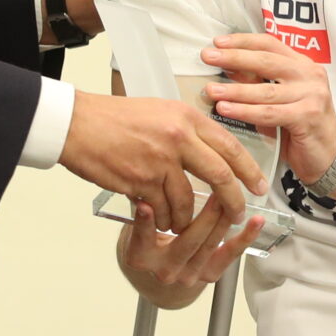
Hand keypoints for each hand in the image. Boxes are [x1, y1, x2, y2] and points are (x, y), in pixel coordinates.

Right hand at [60, 89, 266, 235]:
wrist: (77, 124)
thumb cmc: (113, 118)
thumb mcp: (160, 112)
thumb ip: (187, 131)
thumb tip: (211, 153)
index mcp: (186, 117)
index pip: (230, 145)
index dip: (248, 170)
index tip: (258, 185)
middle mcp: (178, 137)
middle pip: (220, 176)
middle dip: (233, 201)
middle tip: (238, 213)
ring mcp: (160, 161)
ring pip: (189, 201)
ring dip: (188, 219)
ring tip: (183, 224)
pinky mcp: (140, 181)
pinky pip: (161, 210)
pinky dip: (162, 220)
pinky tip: (159, 220)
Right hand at [114, 190, 266, 308]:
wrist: (162, 268)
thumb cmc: (151, 238)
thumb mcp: (140, 220)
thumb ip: (145, 202)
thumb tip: (148, 178)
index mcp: (141, 256)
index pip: (142, 237)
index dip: (145, 222)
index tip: (144, 205)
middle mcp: (164, 269)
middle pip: (187, 241)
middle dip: (205, 216)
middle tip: (216, 193)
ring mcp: (188, 274)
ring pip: (210, 245)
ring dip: (225, 221)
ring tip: (235, 202)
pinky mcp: (209, 275)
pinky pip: (230, 254)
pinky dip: (245, 237)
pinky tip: (255, 223)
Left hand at [199, 33, 335, 184]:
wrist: (328, 157)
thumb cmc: (301, 127)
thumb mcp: (280, 99)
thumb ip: (258, 83)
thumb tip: (227, 68)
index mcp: (303, 65)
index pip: (270, 44)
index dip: (243, 41)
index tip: (218, 42)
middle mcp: (310, 75)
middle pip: (266, 60)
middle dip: (234, 58)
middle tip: (208, 57)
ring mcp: (312, 95)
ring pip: (265, 90)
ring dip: (234, 89)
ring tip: (211, 90)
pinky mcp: (308, 116)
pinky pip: (269, 113)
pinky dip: (245, 111)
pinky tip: (226, 109)